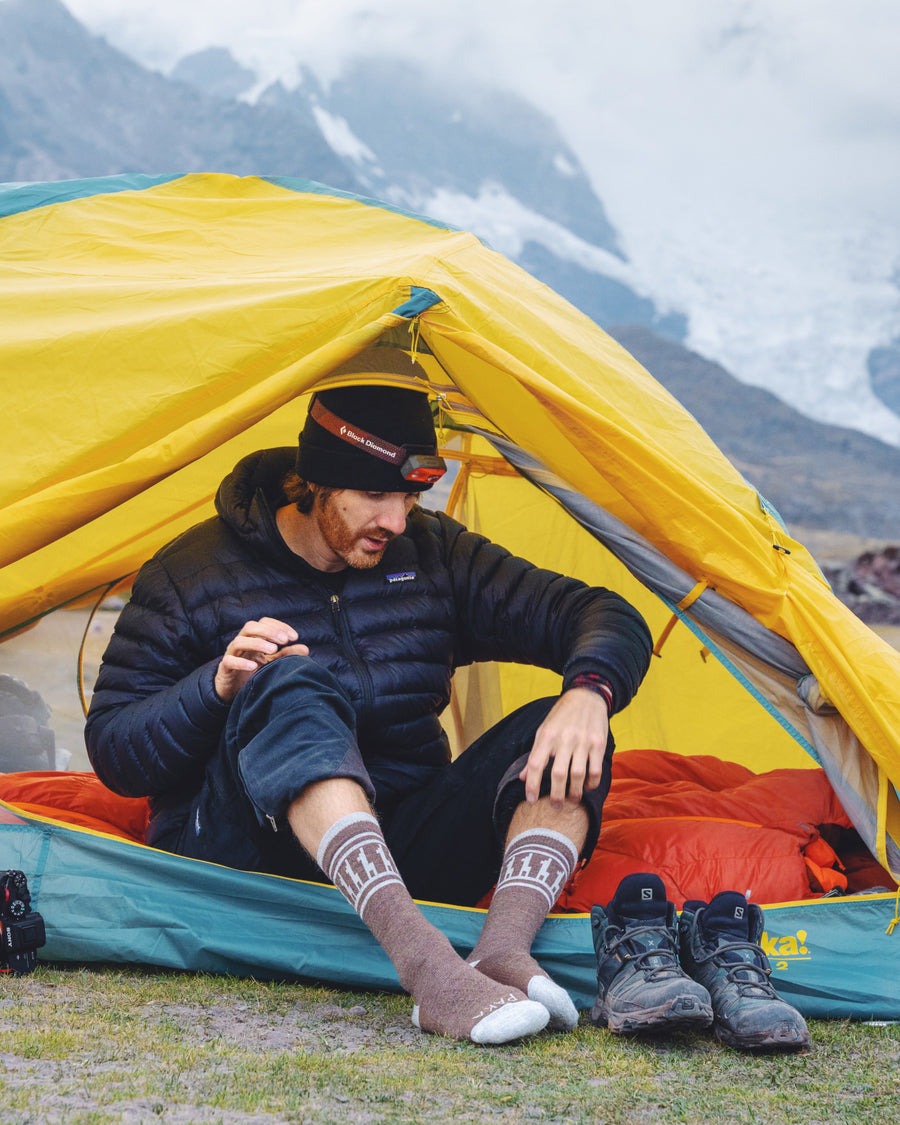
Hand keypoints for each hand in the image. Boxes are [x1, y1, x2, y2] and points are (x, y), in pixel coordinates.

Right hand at [214, 617, 308, 701]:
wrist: (232, 689)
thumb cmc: (253, 671)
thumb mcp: (272, 662)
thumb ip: (286, 655)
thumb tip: (305, 649)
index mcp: (253, 638)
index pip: (264, 623)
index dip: (279, 626)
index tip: (294, 637)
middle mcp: (242, 642)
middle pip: (250, 627)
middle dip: (269, 631)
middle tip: (284, 640)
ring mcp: (232, 654)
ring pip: (239, 641)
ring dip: (257, 643)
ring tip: (273, 650)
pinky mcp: (225, 668)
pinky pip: (229, 661)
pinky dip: (241, 662)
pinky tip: (253, 666)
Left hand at [519, 688, 609, 807]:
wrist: (586, 696)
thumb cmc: (561, 716)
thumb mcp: (543, 730)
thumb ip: (535, 754)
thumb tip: (523, 777)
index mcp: (547, 735)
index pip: (536, 764)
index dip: (531, 785)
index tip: (530, 800)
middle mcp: (564, 739)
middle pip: (558, 774)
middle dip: (555, 795)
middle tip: (555, 807)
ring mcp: (583, 741)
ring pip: (578, 774)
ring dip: (574, 793)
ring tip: (571, 800)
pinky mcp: (598, 743)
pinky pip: (595, 769)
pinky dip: (591, 783)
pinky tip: (586, 787)